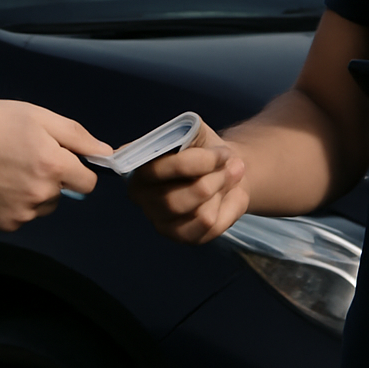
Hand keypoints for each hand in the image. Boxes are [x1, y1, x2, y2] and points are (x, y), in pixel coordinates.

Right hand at [0, 100, 111, 231]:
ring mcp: (21, 213)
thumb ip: (75, 135)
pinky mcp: (2, 224)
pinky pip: (21, 215)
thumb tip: (105, 153)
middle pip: (63, 193)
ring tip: (4, 167)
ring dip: (33, 191)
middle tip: (22, 154)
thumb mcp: (33, 114)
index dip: (77, 167)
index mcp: (53, 164)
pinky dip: (13, 203)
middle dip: (52, 177)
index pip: (88, 181)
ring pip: (42, 206)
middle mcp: (41, 194)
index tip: (59, 156)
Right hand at [127, 124, 249, 243]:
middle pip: (175, 199)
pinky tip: (229, 195)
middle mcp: (141, 197)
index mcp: (136, 167)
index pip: (157, 171)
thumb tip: (182, 139)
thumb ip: (186, 132)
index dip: (193, 163)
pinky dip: (227, 208)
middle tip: (232, 164)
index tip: (221, 154)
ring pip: (197, 215)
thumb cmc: (202, 148)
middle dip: (212, 179)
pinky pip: (210, 227)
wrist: (224, 168)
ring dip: (222, 191)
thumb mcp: (195, 131)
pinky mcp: (183, 236)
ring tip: (232, 175)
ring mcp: (160, 220)